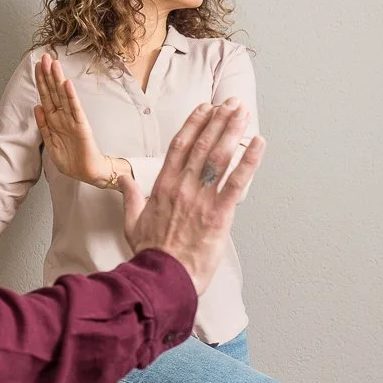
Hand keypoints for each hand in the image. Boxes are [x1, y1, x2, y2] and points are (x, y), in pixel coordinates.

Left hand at [33, 54, 113, 185]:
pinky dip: (70, 97)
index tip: (37, 66)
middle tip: (45, 56)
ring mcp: (72, 120)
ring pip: (63, 96)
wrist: (87, 173)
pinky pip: (75, 109)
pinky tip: (67, 85)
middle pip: (53, 92)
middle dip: (48, 74)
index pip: (46, 96)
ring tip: (54, 64)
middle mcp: (63, 117)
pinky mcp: (81, 126)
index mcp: (54, 121)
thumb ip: (43, 126)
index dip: (41, 81)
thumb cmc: (71, 159)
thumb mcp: (51, 143)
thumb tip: (36, 107)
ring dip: (58, 80)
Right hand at [119, 100, 265, 296]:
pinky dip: (250, 161)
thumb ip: (130, 198)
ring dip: (233, 131)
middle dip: (218, 120)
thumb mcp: (131, 223)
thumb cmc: (150, 254)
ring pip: (219, 157)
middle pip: (202, 145)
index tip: (205, 108)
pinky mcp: (218, 214)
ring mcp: (201, 199)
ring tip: (243, 113)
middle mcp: (182, 188)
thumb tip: (123, 180)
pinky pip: (237, 182)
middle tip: (231, 104)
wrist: (162, 278)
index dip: (194, 124)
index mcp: (162, 187)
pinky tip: (259, 143)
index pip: (179, 146)